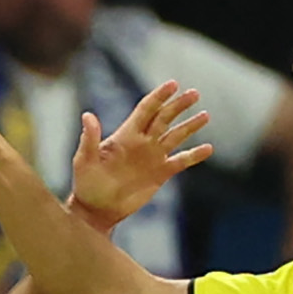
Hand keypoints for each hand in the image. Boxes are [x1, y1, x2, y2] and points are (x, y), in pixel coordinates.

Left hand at [70, 81, 212, 227]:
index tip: (173, 84)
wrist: (96, 209)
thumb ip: (90, 138)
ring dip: (190, 126)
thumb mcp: (84, 160)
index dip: (159, 96)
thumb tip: (88, 115)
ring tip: (205, 115)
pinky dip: (194, 155)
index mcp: (126, 134)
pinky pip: (181, 162)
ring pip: (176, 136)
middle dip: (179, 105)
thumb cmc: (86, 183)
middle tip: (195, 94)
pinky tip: (208, 149)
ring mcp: (153, 157)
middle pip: (165, 117)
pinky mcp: (160, 174)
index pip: (146, 109)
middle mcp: (143, 142)